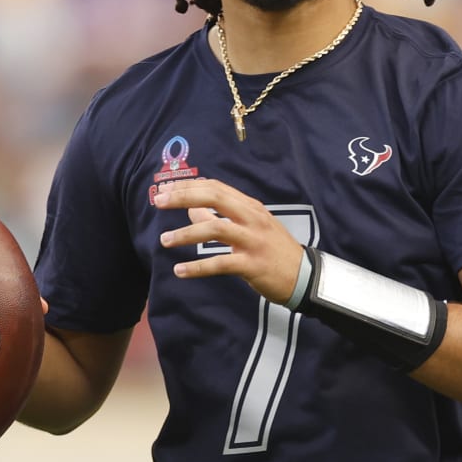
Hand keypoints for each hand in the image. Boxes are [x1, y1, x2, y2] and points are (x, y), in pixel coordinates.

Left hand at [153, 178, 302, 304]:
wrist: (303, 276)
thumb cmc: (273, 250)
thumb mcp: (251, 227)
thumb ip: (221, 215)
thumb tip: (191, 208)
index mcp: (250, 206)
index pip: (215, 187)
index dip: (188, 185)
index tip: (165, 188)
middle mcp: (252, 218)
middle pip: (214, 197)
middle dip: (183, 196)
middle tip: (158, 201)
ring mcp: (253, 240)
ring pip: (215, 228)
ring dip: (186, 233)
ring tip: (164, 240)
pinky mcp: (252, 264)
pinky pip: (220, 263)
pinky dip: (197, 267)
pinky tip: (179, 271)